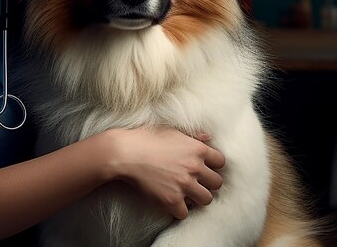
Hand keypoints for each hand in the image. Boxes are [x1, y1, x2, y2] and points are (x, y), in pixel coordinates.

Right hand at [102, 126, 224, 219]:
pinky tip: (171, 200)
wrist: (124, 152)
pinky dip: (179, 209)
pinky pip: (185, 213)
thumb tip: (207, 138)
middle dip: (207, 182)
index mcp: (196, 149)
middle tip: (195, 181)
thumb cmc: (145, 138)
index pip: (221, 162)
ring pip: (206, 200)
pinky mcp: (172, 200)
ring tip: (185, 192)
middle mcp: (194, 167)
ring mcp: (184, 185)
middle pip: (217, 183)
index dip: (213, 165)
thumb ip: (192, 136)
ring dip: (197, 197)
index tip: (204, 167)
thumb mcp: (170, 131)